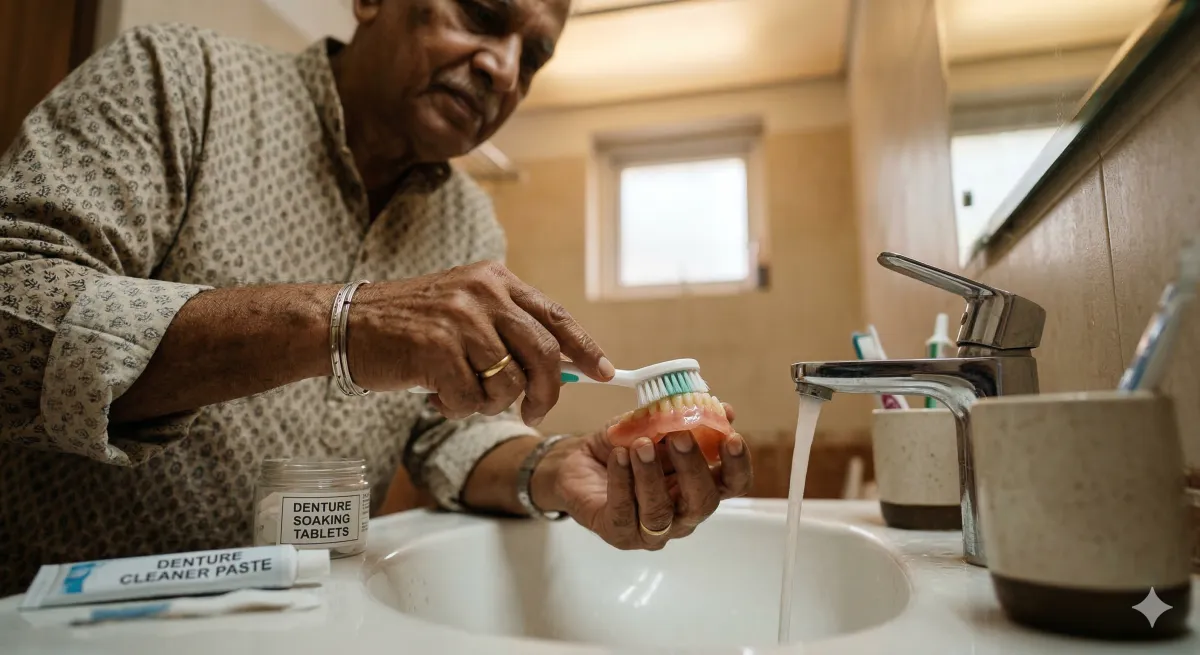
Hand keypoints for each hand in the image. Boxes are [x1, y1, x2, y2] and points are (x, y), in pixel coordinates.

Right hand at [345, 261, 613, 424]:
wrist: (344, 324)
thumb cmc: (407, 325)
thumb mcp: (464, 310)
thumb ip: (508, 329)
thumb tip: (561, 366)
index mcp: (495, 280)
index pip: (554, 316)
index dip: (585, 348)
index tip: (607, 372)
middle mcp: (482, 293)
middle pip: (543, 354)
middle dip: (546, 393)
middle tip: (533, 413)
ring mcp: (460, 319)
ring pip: (509, 383)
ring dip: (489, 403)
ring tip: (461, 395)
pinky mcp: (436, 348)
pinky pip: (471, 399)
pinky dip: (458, 409)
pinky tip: (436, 396)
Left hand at [535, 403, 752, 549]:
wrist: (578, 462)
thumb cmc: (623, 447)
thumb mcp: (653, 426)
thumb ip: (685, 420)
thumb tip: (724, 410)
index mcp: (699, 487)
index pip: (732, 485)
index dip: (737, 465)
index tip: (731, 437)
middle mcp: (682, 514)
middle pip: (702, 503)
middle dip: (693, 467)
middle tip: (680, 435)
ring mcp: (651, 530)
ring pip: (661, 512)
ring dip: (651, 474)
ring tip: (640, 444)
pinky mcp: (619, 533)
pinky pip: (624, 511)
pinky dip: (622, 480)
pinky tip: (618, 455)